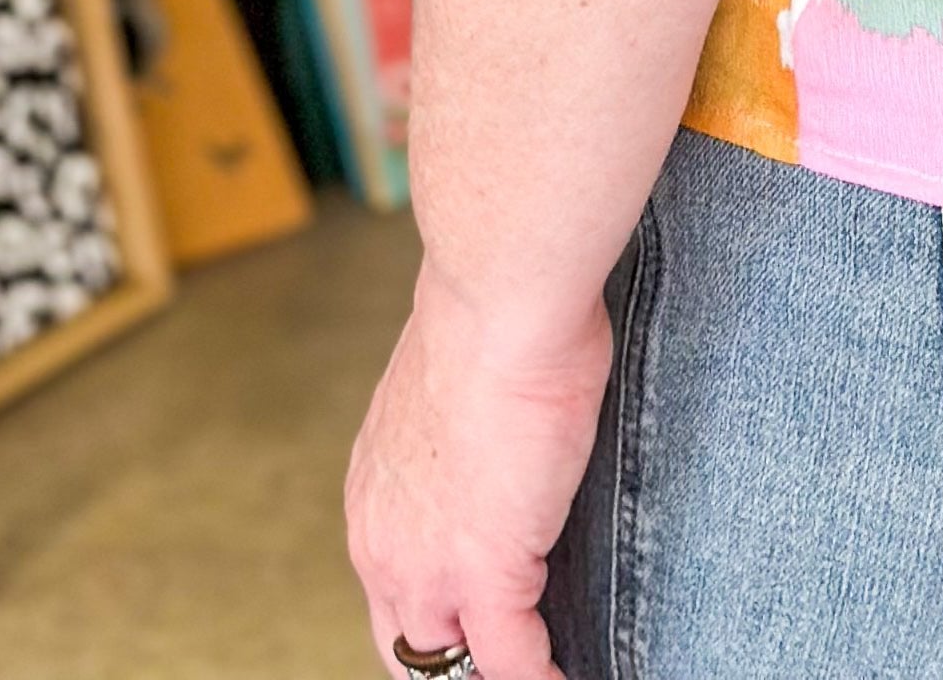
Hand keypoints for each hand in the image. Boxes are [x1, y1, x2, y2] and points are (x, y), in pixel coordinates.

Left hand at [347, 266, 612, 679]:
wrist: (497, 301)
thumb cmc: (490, 318)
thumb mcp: (452, 389)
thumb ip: (459, 433)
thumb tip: (499, 427)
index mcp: (373, 496)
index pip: (390, 591)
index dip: (431, 618)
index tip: (471, 622)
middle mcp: (383, 544)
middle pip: (406, 650)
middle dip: (450, 666)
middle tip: (499, 660)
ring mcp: (429, 568)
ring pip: (449, 667)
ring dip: (491, 674)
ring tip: (537, 667)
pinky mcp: (486, 574)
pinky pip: (512, 661)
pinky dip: (541, 678)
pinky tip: (568, 674)